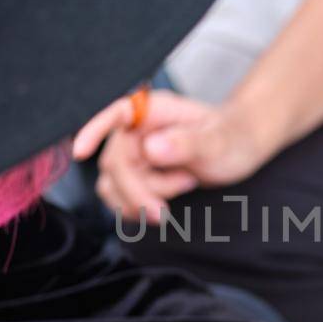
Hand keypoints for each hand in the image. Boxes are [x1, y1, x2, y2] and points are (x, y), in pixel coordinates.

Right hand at [72, 90, 267, 223]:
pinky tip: (167, 201)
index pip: (114, 114)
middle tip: (164, 210)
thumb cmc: (232, 136)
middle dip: (137, 191)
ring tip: (182, 187)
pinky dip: (138, 207)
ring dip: (140, 200)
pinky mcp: (137, 176)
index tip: (80, 152)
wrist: (242, 150)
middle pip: (114, 164)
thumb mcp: (218, 141)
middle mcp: (138, 130)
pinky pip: (120, 197)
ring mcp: (135, 154)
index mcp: (153, 110)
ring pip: (113, 185)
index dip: (93, 130)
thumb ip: (187, 143)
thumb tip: (151, 148)